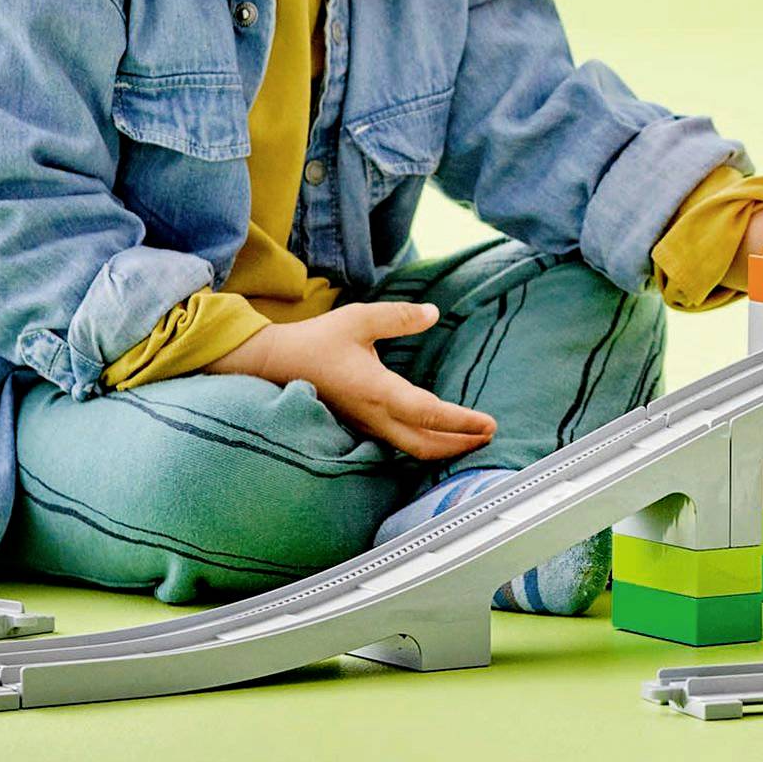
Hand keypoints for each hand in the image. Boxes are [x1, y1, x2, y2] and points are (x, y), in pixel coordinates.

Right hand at [210, 302, 497, 462]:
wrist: (273, 364)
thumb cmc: (316, 341)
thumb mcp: (358, 319)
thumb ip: (398, 318)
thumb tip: (433, 313)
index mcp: (377, 391)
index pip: (428, 413)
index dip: (461, 422)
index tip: (488, 423)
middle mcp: (374, 415)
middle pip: (425, 444)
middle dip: (460, 444)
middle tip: (489, 435)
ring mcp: (366, 425)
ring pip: (411, 447)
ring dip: (444, 447)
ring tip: (471, 439)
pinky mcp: (360, 425)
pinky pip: (398, 442)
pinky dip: (425, 442)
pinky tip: (437, 434)